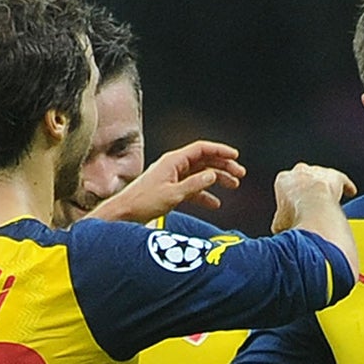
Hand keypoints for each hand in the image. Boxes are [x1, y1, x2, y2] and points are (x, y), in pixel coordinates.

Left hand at [87, 139, 244, 222]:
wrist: (124, 214)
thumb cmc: (143, 202)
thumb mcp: (173, 194)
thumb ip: (195, 184)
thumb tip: (213, 175)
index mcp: (173, 161)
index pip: (202, 149)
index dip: (220, 151)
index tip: (236, 156)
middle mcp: (174, 166)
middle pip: (204, 160)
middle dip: (223, 166)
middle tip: (239, 174)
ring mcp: (172, 177)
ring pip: (200, 174)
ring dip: (217, 179)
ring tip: (233, 186)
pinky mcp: (170, 190)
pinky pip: (192, 189)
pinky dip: (205, 194)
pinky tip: (215, 203)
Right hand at [272, 163, 355, 232]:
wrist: (314, 207)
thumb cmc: (296, 214)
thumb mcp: (280, 224)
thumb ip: (282, 224)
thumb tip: (284, 233)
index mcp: (284, 180)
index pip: (285, 187)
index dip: (289, 199)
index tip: (293, 209)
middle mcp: (300, 172)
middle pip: (303, 179)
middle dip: (306, 191)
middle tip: (309, 206)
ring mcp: (318, 172)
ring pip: (322, 178)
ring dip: (324, 189)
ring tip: (327, 203)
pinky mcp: (335, 176)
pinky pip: (342, 180)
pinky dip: (346, 186)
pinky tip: (350, 192)